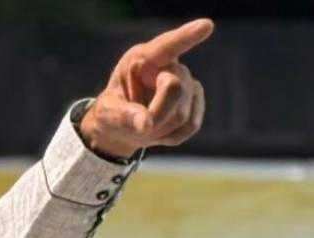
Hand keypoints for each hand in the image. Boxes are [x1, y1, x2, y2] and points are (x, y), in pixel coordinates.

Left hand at [79, 19, 213, 158]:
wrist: (125, 126)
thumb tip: (146, 124)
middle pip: (174, 89)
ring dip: (161, 128)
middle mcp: (169, 65)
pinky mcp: (197, 99)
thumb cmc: (112, 112)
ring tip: (146, 125)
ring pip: (183, 114)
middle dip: (156, 113)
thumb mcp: (108, 114)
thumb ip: (123, 117)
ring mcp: (187, 81)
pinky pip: (191, 125)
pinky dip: (172, 135)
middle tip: (139, 125)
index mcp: (143, 58)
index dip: (187, 36)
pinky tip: (160, 128)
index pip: (167, 45)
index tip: (206, 25)